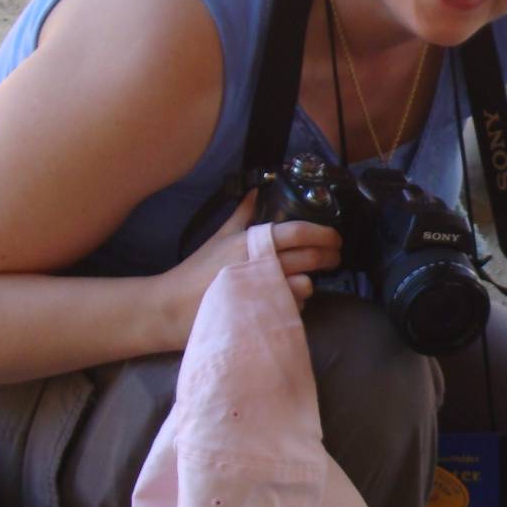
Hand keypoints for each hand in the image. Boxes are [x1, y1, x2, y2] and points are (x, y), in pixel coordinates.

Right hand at [158, 191, 346, 344]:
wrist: (171, 309)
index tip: (335, 237)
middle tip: (334, 258)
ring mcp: (262, 292)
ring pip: (306, 285)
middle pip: (310, 258)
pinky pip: (293, 308)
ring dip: (310, 282)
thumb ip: (242, 215)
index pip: (297, 232)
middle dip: (329, 257)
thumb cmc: (196, 273)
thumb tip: (257, 191)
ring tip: (305, 280)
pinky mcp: (262, 315)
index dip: (323, 233)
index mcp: (251, 242)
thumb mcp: (220, 238)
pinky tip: (286, 300)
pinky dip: (294, 303)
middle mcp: (259, 264)